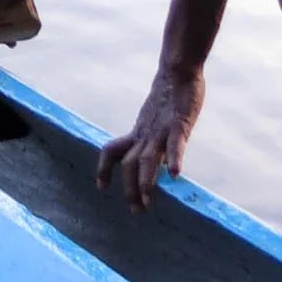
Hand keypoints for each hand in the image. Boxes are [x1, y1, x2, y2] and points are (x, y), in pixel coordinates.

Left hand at [97, 63, 205, 209]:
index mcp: (138, 133)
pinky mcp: (180, 122)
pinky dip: (174, 157)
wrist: (178, 71)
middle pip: (130, 162)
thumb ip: (151, 140)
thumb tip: (156, 162)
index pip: (112, 151)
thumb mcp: (154, 122)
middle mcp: (145, 134)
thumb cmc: (168, 98)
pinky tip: (176, 174)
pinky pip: (176, 142)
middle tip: (136, 211)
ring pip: (148, 158)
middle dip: (130, 187)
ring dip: (146, 180)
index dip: (104, 168)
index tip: (101, 187)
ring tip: (146, 200)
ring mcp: (161, 129)